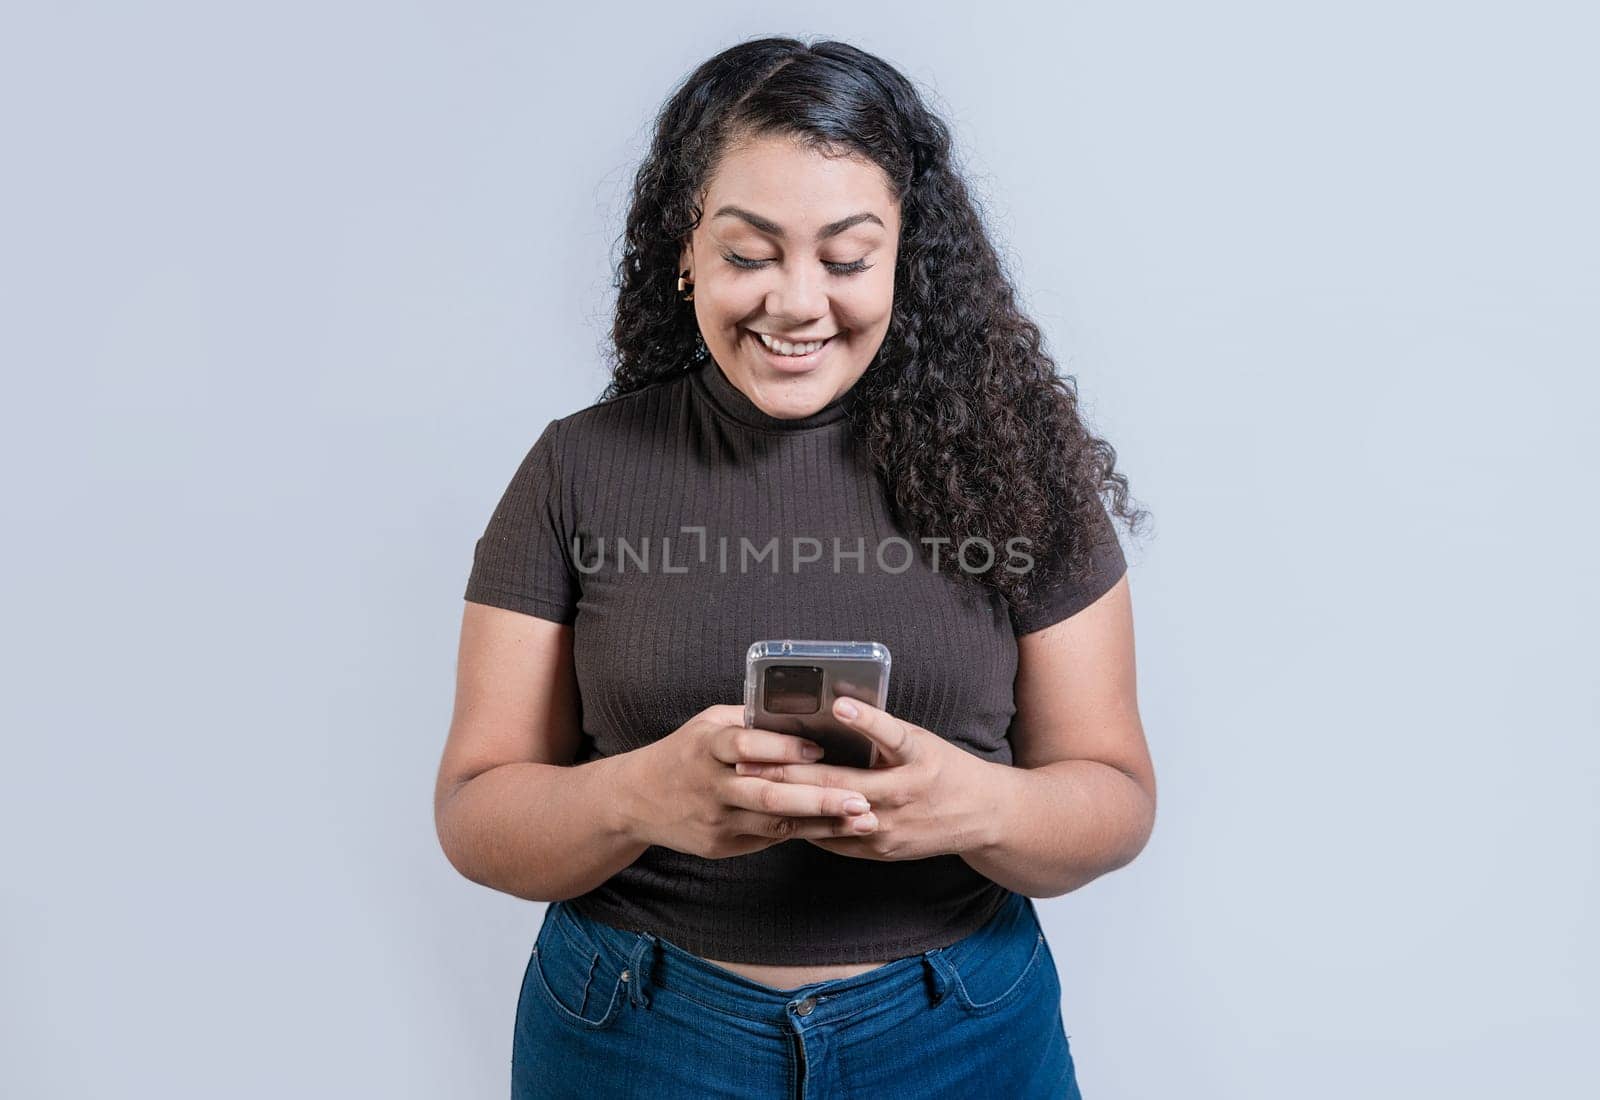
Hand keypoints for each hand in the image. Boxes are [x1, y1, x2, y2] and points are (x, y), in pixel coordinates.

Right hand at [617, 704, 878, 859]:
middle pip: (768, 795)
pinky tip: (835, 828)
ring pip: (775, 823)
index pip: (746, 746)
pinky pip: (768, 838)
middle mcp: (710, 786)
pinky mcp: (720, 845)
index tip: (819, 750)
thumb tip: (796, 711)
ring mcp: (716, 820)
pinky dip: (803, 833)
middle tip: (860, 797)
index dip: (783, 748)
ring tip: (861, 817)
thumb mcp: (705, 724)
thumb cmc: (682, 753)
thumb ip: (745, 720)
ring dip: (822, 822)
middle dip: (818, 798)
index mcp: (705, 747)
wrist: (635, 800)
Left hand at [732, 697, 995, 860]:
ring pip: (832, 817)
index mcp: (919, 759)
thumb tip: (836, 708)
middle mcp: (905, 794)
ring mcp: (892, 828)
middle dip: (793, 773)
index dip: (867, 720)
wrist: (981, 816)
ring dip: (791, 803)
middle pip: (843, 784)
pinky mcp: (882, 850)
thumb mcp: (922, 742)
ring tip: (753, 789)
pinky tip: (778, 814)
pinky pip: (836, 838)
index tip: (840, 704)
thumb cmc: (944, 768)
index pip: (892, 736)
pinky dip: (807, 825)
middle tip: (753, 760)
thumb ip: (882, 733)